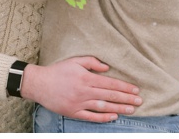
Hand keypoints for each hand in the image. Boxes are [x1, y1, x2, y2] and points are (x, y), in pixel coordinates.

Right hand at [20, 56, 141, 122]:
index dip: (124, 87)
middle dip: (126, 99)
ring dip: (119, 109)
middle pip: (109, 96)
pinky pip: (91, 116)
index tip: (135, 90)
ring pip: (103, 107)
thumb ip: (91, 62)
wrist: (39, 84)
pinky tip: (113, 117)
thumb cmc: (57, 71)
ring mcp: (79, 103)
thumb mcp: (74, 61)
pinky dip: (103, 117)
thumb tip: (107, 67)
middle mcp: (84, 91)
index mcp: (86, 78)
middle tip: (139, 101)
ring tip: (131, 110)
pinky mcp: (73, 112)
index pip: (110, 83)